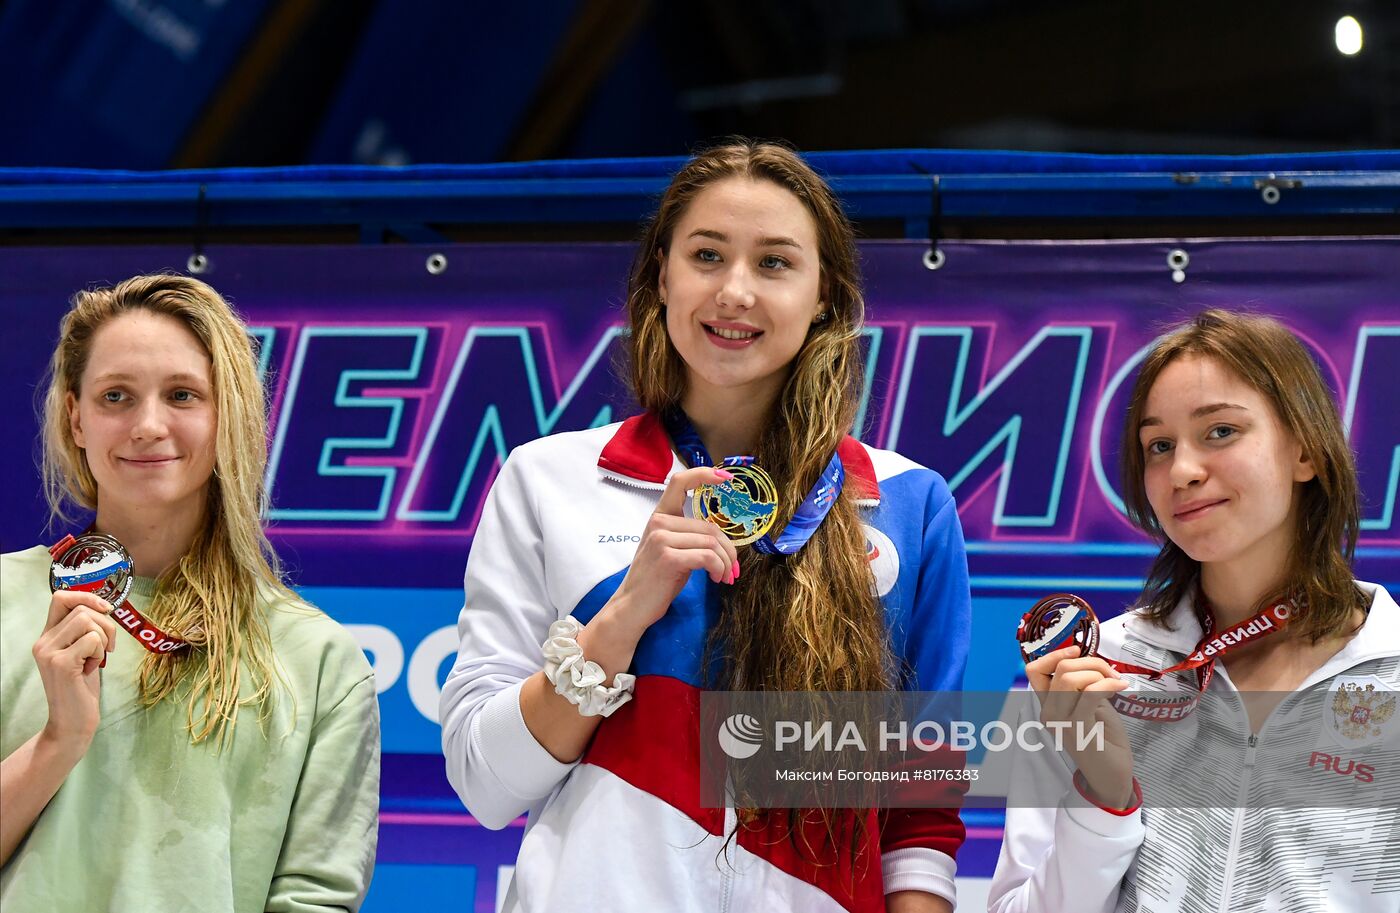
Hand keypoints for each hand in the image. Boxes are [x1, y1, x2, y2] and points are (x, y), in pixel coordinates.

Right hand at [32, 590, 118, 757]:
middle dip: (106, 624)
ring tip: (97, 659)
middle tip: (108, 647)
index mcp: (47, 636)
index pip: (60, 598)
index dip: (86, 596)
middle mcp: (43, 641)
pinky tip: (92, 668)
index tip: (106, 609)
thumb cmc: (81, 687)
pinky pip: (92, 640)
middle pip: (82, 608)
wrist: (72, 722)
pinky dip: (100, 652)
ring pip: (88, 621)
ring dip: (103, 639)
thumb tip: (105, 606)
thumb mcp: (83, 653)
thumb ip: (85, 631)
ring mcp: (49, 652)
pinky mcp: (61, 663)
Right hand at [603, 465, 740, 636]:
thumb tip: (724, 540)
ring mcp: (661, 539)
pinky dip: (719, 569)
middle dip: (729, 549)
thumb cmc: (655, 580)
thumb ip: (690, 537)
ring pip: (712, 543)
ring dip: (725, 563)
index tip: (725, 478)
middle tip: (734, 568)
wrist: (632, 606)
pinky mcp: (668, 557)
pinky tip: (716, 578)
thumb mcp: (670, 550)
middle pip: (710, 527)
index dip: (703, 475)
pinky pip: (708, 557)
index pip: (679, 482)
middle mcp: (659, 523)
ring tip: (724, 576)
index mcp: (659, 516)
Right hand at [1025, 645, 1135, 807]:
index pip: (1035, 671)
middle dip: (1091, 662)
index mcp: (1049, 705)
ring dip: (1099, 672)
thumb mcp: (1092, 706)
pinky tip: (1121, 687)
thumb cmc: (1105, 741)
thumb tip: (1089, 661)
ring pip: (1071, 678)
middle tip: (1111, 673)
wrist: (1112, 776)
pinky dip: (1108, 684)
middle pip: (1060, 669)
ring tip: (1115, 682)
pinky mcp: (1078, 728)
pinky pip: (1090, 693)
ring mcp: (1061, 721)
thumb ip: (1084, 686)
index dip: (1054, 655)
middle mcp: (1049, 712)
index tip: (1077, 650)